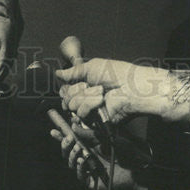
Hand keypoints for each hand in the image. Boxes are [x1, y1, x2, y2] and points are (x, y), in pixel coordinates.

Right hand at [50, 110, 146, 189]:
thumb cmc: (124, 153)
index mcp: (89, 147)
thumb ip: (89, 134)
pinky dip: (80, 166)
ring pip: (70, 164)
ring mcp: (87, 170)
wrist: (135, 168)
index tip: (54, 131)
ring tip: (79, 149)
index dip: (61, 137)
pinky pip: (80, 175)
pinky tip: (83, 159)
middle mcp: (86, 158)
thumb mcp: (105, 138)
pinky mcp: (90, 181)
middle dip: (65, 145)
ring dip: (72, 155)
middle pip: (67, 153)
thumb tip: (73, 126)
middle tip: (68, 138)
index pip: (71, 142)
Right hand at [56, 58, 184, 125]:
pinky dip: (89, 107)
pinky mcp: (94, 122)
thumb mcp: (92, 67)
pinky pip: (81, 116)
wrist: (131, 88)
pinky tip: (100, 102)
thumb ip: (73, 72)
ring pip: (72, 106)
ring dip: (87, 97)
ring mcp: (90, 112)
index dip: (69, 87)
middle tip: (94, 87)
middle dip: (78, 91)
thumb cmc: (117, 74)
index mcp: (85, 87)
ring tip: (102, 94)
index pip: (65, 91)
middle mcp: (86, 100)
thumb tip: (58, 73)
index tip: (82, 82)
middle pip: (66, 99)